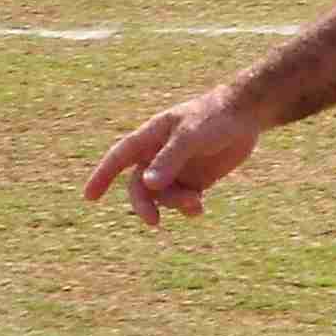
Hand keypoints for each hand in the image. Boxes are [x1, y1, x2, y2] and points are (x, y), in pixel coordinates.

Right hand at [85, 89, 261, 230]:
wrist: (246, 114)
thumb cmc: (214, 118)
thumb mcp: (190, 137)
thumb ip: (169, 160)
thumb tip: (147, 184)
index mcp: (150, 137)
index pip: (118, 158)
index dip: (102, 176)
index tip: (89, 197)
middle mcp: (159, 155)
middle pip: (139, 186)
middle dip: (144, 204)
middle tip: (153, 221)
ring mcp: (177, 168)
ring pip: (163, 196)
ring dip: (174, 204)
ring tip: (195, 203)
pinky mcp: (196, 180)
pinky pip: (182, 200)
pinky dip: (187, 208)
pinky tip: (198, 208)